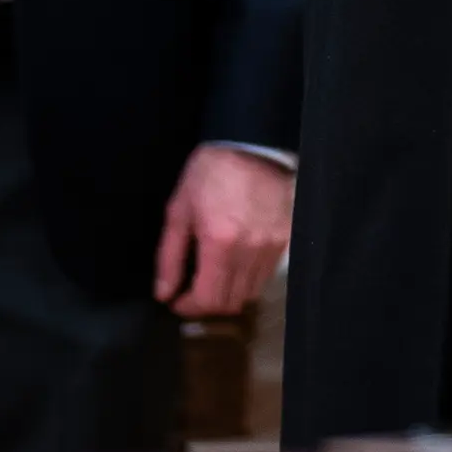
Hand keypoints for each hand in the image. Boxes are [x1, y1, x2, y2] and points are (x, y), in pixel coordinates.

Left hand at [153, 145, 293, 317]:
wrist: (254, 143)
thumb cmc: (209, 173)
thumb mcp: (179, 209)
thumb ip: (169, 256)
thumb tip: (164, 294)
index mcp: (219, 243)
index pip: (208, 299)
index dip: (188, 307)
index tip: (176, 300)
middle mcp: (250, 251)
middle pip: (230, 302)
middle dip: (206, 303)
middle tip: (192, 290)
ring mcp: (273, 246)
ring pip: (250, 292)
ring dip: (228, 292)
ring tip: (214, 277)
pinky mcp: (287, 239)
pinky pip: (265, 275)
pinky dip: (247, 278)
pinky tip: (235, 262)